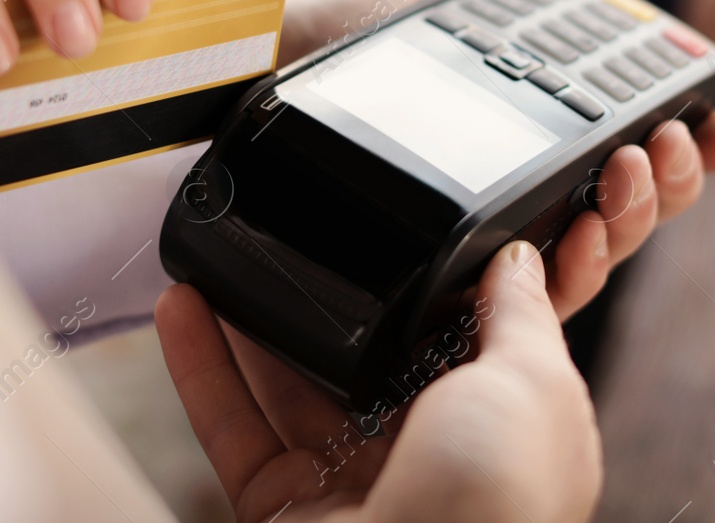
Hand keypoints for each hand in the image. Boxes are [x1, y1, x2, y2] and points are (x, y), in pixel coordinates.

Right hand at [156, 241, 600, 522]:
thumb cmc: (494, 506)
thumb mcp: (534, 384)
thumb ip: (523, 314)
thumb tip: (518, 255)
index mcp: (507, 430)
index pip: (470, 337)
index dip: (440, 281)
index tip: (406, 221)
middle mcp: (432, 460)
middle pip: (372, 356)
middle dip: (336, 297)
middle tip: (299, 232)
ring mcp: (353, 487)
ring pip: (294, 387)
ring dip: (255, 322)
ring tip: (226, 251)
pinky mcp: (284, 512)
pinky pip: (234, 428)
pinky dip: (202, 370)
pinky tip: (181, 307)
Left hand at [277, 0, 714, 320]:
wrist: (218, 88)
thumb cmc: (301, 52)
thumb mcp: (400, 8)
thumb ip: (470, 5)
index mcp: (493, 160)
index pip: (604, 168)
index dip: (676, 155)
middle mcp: (485, 223)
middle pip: (608, 224)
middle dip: (666, 185)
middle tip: (680, 145)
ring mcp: (453, 276)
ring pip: (576, 271)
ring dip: (630, 221)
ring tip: (638, 170)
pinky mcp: (415, 323)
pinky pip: (506, 313)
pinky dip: (563, 273)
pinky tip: (582, 231)